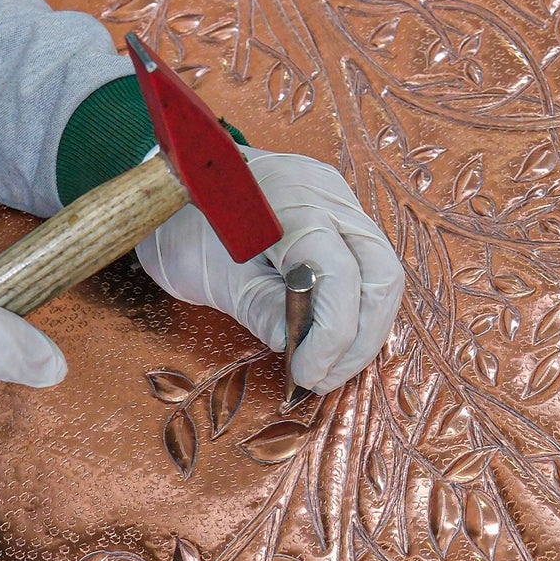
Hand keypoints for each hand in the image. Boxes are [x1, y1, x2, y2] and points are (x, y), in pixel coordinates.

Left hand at [136, 147, 403, 393]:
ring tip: (328, 365)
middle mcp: (327, 194)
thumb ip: (261, 309)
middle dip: (361, 338)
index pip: (340, 275)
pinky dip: (357, 310)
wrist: (176, 183)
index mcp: (290, 202)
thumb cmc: (182, 225)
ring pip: (384, 274)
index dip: (333, 335)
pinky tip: (330, 338)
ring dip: (365, 329)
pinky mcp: (341, 215)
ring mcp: (340, 201)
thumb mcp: (211, 276)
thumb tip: (298, 347)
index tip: (307, 374)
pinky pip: (368, 267)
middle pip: (381, 274)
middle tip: (325, 376)